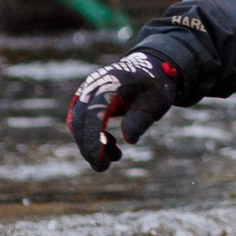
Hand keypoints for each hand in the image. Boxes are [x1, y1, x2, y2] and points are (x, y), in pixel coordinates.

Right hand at [66, 50, 179, 170]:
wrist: (149, 67)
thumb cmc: (155, 85)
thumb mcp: (157, 101)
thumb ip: (141, 118)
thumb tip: (129, 139)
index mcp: (111, 83)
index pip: (94, 113)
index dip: (93, 138)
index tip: (99, 160)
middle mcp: (94, 85)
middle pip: (80, 120)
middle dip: (89, 147)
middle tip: (104, 167)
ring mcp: (88, 91)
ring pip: (78, 123)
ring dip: (91, 144)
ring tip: (116, 156)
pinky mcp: (87, 99)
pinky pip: (82, 121)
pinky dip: (92, 136)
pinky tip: (110, 144)